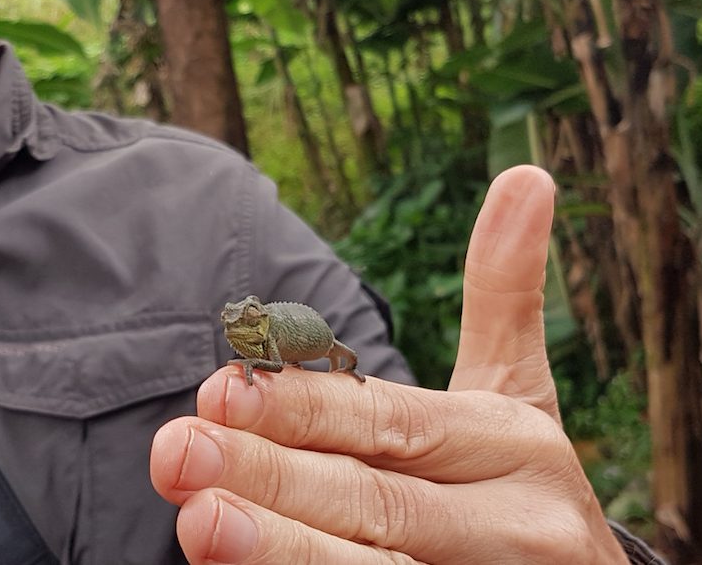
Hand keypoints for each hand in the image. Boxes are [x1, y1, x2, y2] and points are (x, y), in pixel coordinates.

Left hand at [151, 165, 628, 563]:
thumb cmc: (520, 488)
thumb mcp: (519, 394)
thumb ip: (504, 294)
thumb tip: (526, 173)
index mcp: (514, 446)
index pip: (391, 423)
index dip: (305, 409)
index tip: (217, 388)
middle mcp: (514, 527)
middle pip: (375, 502)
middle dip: (270, 479)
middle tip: (176, 453)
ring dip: (280, 552)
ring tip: (198, 524)